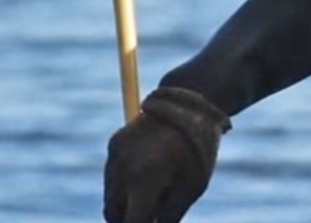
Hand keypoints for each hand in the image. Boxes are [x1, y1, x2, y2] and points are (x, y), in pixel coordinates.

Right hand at [103, 86, 231, 222]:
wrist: (191, 100)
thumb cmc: (199, 148)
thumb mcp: (193, 188)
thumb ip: (170, 216)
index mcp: (144, 179)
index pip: (132, 222)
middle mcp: (122, 167)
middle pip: (114, 215)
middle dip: (131, 219)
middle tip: (154, 215)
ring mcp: (114, 154)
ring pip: (111, 199)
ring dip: (127, 204)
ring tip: (158, 189)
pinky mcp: (113, 143)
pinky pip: (112, 179)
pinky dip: (125, 186)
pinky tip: (150, 172)